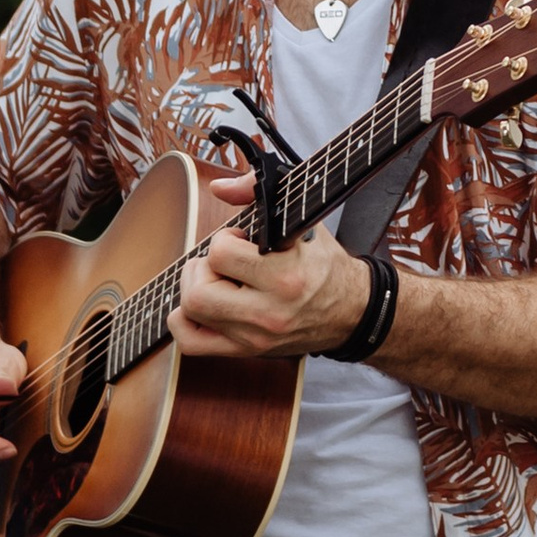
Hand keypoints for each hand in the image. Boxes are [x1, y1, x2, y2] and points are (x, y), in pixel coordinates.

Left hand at [170, 210, 371, 364]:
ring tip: (217, 279)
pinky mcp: (247, 350)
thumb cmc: (325, 263)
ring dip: (195, 289)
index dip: (225, 238)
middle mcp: (268, 313)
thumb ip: (259, 192)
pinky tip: (204, 305)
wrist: (352, 311)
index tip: (242, 238)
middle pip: (199, 291)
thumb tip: (219, 187)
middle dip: (203, 267)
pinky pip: (192, 342)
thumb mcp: (304, 221)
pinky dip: (184, 321)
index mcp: (286, 277)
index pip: (222, 255)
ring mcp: (255, 337)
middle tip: (224, 261)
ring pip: (192, 313)